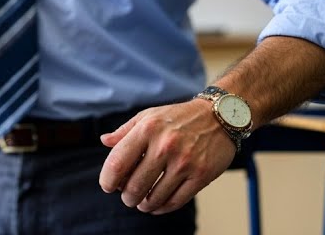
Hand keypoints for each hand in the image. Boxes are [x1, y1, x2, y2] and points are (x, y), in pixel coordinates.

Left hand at [97, 99, 236, 214]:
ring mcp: (184, 162)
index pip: (118, 162)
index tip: (108, 186)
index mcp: (147, 129)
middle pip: (135, 184)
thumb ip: (125, 131)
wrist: (220, 116)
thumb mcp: (148, 116)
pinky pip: (176, 200)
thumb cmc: (179, 117)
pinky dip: (163, 207)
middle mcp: (165, 146)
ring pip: (155, 197)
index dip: (107, 179)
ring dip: (144, 205)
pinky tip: (157, 205)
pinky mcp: (201, 175)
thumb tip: (104, 141)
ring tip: (141, 203)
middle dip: (127, 197)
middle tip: (127, 197)